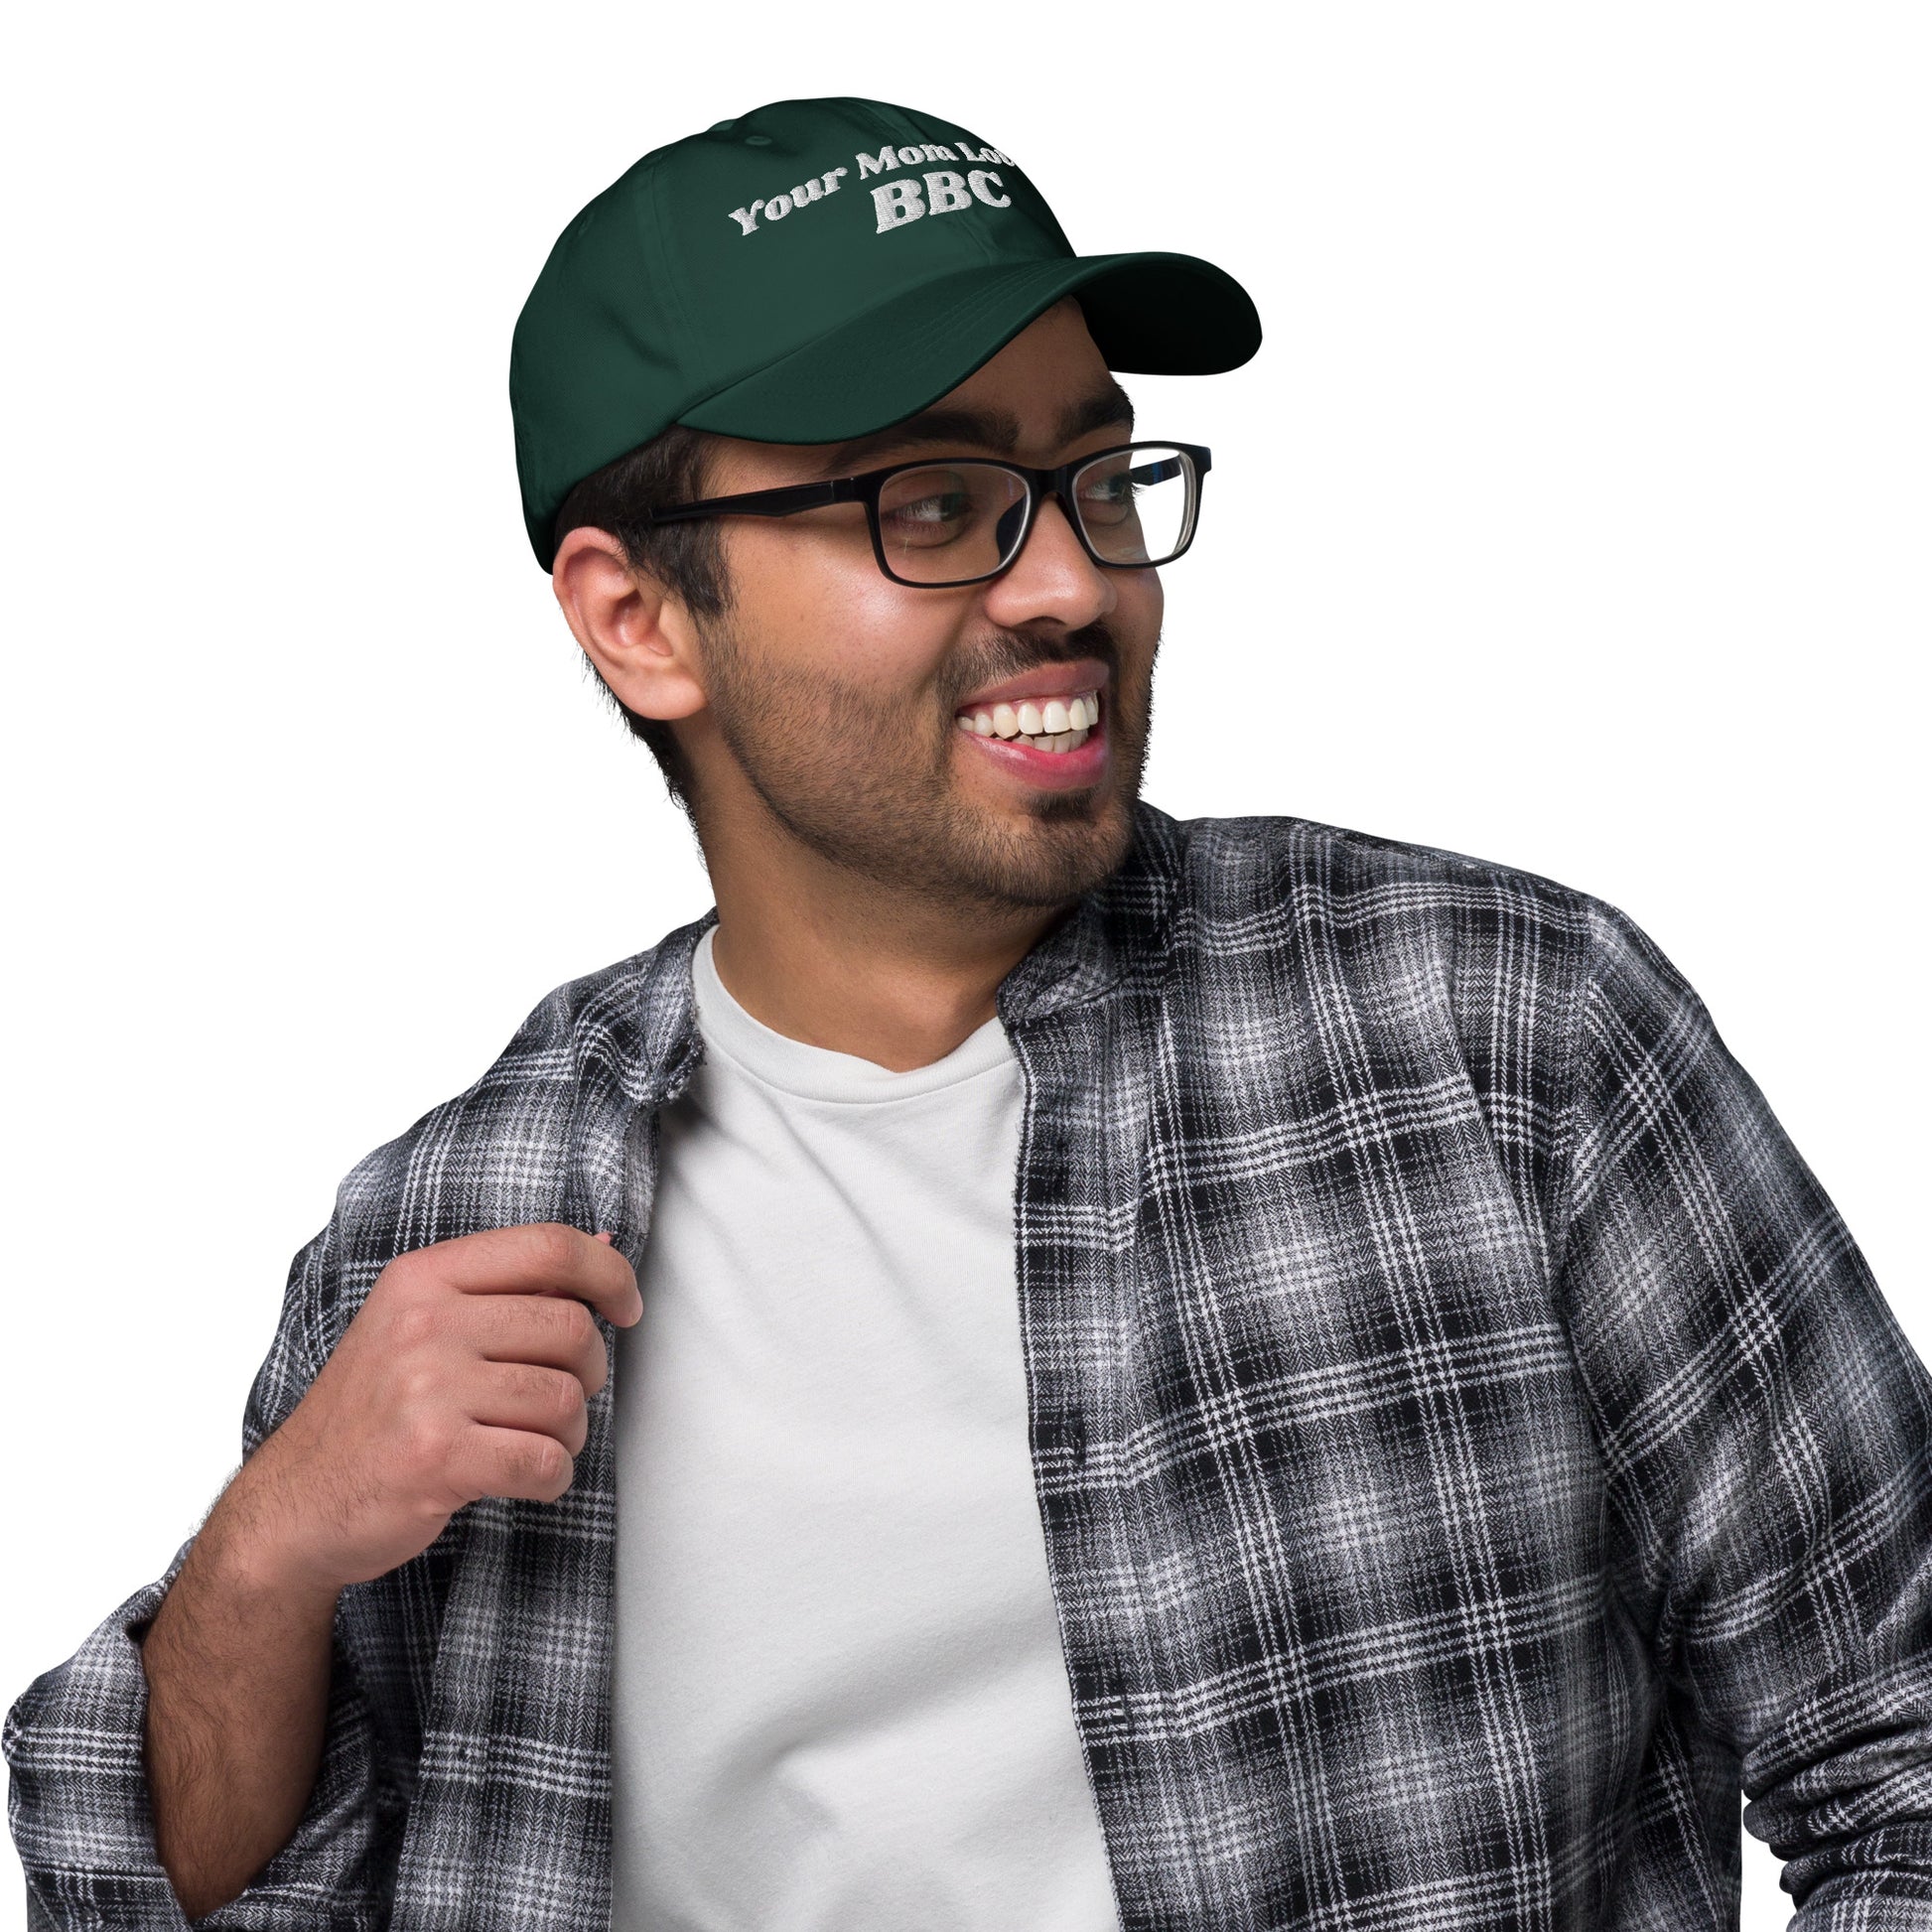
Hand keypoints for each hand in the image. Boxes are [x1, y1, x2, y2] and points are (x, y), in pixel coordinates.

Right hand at [217, 1223, 640, 1597]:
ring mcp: (426, 1389)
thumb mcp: (421, 1324)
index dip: (609, 1273)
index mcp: (424, 1278)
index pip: (550, 1246)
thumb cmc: (375, 1412)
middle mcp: (423, 1323)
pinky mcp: (435, 1456)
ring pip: (565, 1398)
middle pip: (570, 1327)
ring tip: (532, 1441)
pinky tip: (524, 1477)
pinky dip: (552, 1477)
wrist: (295, 1504)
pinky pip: (545, 1460)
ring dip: (569, 1433)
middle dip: (589, 1371)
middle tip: (559, 1398)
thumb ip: (509, 1286)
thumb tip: (606, 1240)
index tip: (627, 1308)